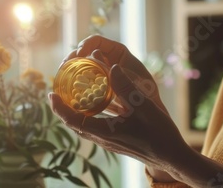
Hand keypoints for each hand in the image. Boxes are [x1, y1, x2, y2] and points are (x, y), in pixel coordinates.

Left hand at [50, 35, 182, 176]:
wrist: (171, 156)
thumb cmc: (159, 133)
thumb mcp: (144, 106)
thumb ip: (126, 87)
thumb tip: (110, 66)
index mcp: (106, 132)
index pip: (73, 120)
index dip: (59, 107)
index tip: (51, 93)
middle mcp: (104, 139)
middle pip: (75, 124)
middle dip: (64, 108)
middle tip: (59, 90)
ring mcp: (110, 141)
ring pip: (85, 126)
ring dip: (77, 111)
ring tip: (74, 95)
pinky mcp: (116, 141)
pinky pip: (96, 127)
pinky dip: (90, 115)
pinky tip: (97, 105)